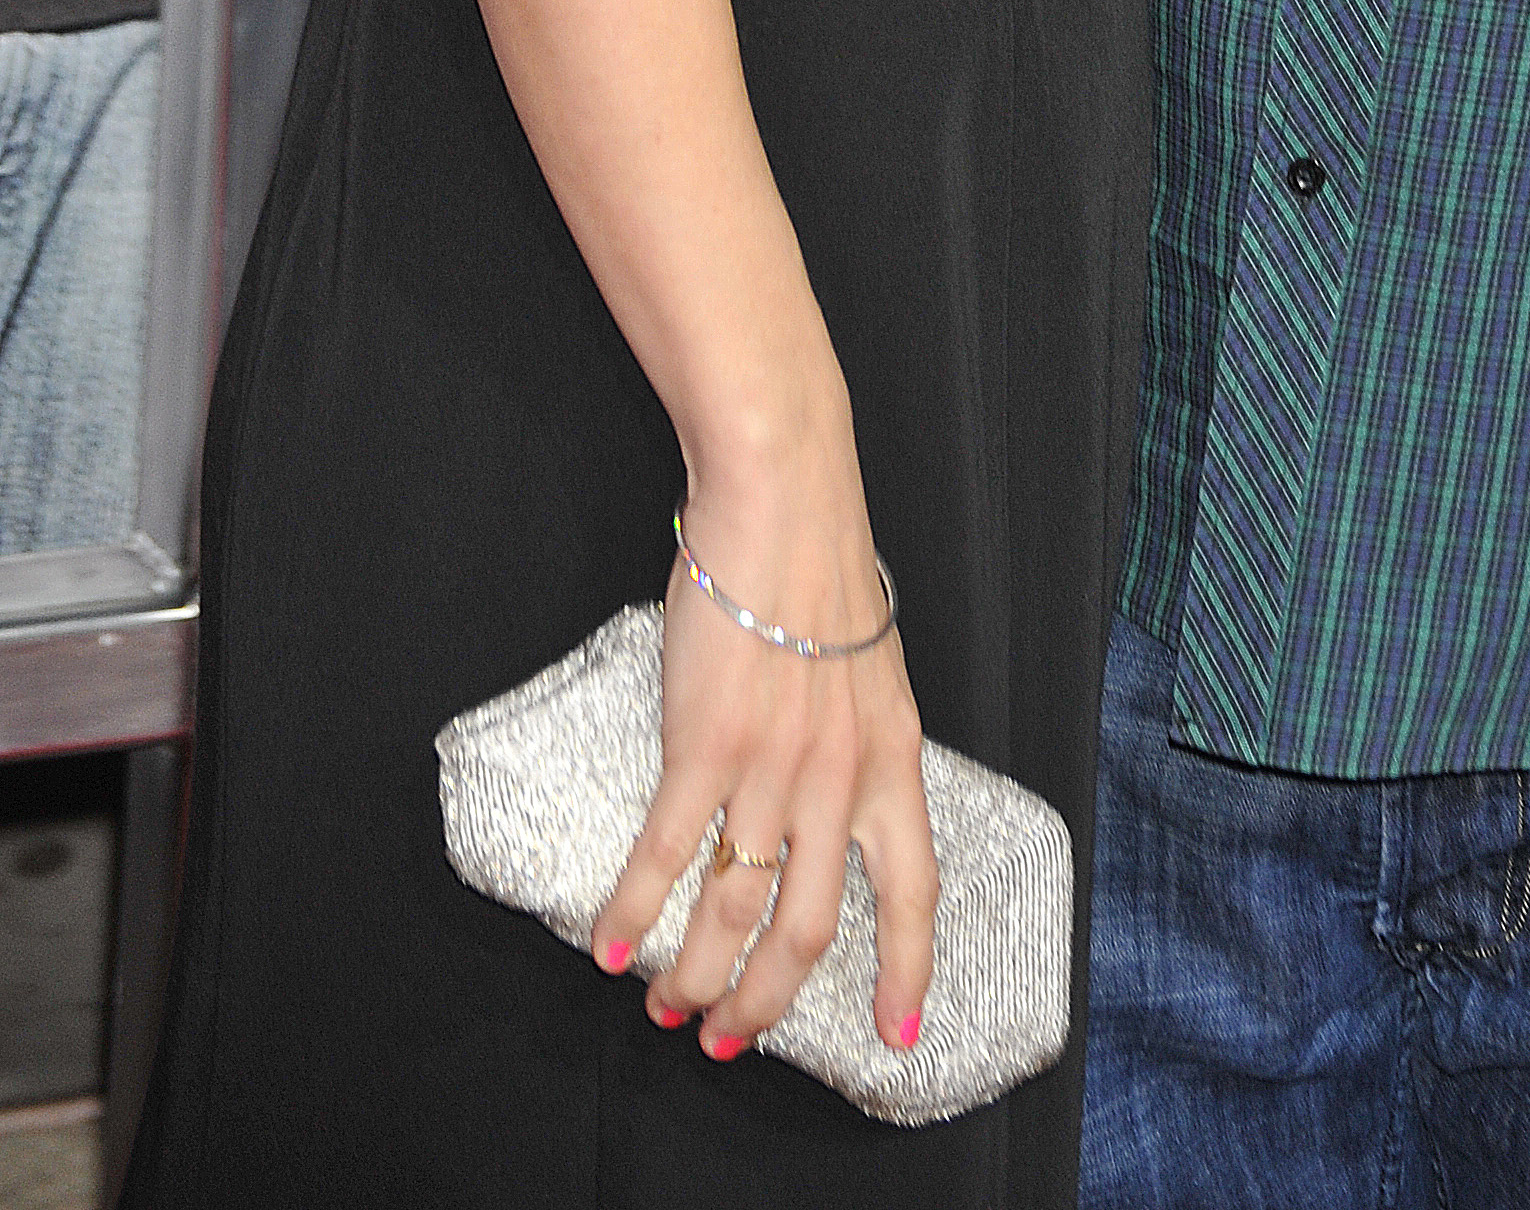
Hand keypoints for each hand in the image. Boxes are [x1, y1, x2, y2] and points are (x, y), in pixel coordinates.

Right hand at [592, 475, 940, 1066]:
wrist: (784, 496)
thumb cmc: (821, 572)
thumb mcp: (871, 674)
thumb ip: (857, 748)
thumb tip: (829, 811)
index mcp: (893, 758)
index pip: (915, 891)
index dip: (906, 972)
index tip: (897, 1036)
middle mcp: (840, 777)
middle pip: (808, 929)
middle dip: (765, 1002)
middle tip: (728, 1036)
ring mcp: (773, 765)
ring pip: (733, 910)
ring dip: (694, 973)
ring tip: (666, 1003)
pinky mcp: (706, 744)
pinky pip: (665, 856)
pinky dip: (634, 913)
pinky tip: (612, 945)